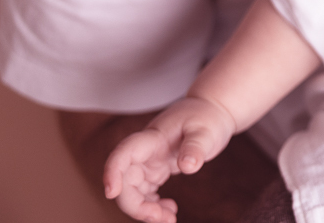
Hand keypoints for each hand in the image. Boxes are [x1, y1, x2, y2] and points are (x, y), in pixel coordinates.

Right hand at [103, 97, 236, 222]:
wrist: (212, 111)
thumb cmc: (208, 117)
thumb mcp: (206, 130)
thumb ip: (196, 147)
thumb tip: (188, 166)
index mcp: (152, 138)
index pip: (124, 154)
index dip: (112, 172)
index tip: (111, 192)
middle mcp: (145, 152)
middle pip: (126, 181)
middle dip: (136, 205)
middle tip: (162, 219)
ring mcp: (149, 162)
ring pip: (134, 191)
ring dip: (145, 210)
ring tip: (170, 219)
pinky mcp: (156, 169)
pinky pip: (146, 192)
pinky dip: (153, 205)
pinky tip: (170, 210)